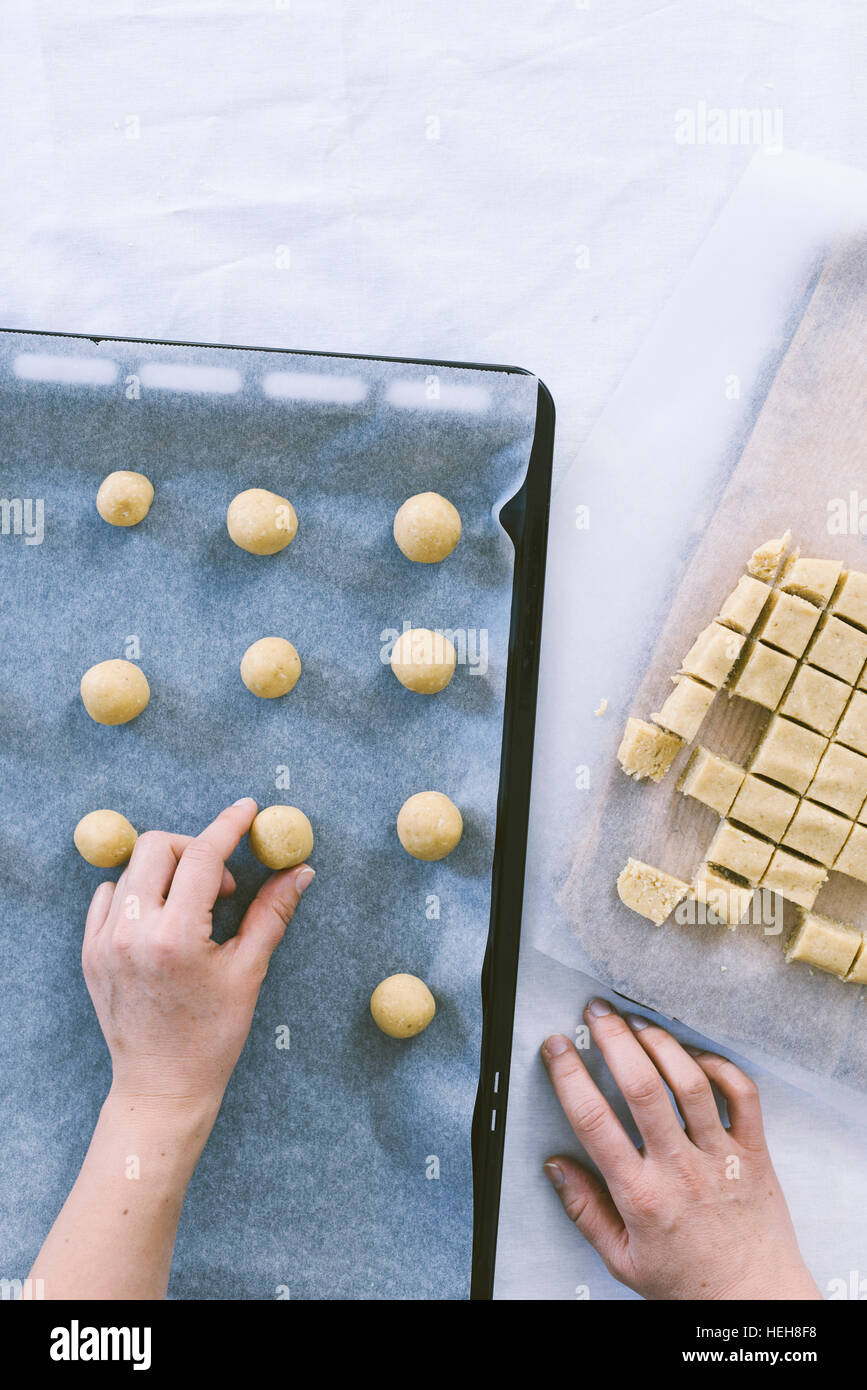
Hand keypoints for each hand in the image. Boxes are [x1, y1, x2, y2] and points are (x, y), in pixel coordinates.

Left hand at [82, 797, 313, 1111]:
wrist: (161, 1086)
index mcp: (176, 936)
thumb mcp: (249, 972)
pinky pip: (106, 897)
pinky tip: (162, 919)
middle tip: (223, 883)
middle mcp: (132, 932)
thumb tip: (300, 870)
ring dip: (166, 871)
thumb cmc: (212, 1037)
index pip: (203, 855)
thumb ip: (273, 913)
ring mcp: (104, 942)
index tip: (247, 809)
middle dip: (195, 848)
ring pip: (131, 869)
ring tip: (195, 906)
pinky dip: (136, 893)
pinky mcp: (90, 952)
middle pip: (158, 847)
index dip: (228, 825)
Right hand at [541, 1000, 820, 1300]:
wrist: (754, 1300)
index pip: (594, 1121)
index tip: (558, 1047)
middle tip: (597, 1012)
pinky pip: (741, 1094)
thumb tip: (555, 1167)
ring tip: (638, 1022)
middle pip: (641, 1086)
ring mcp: (720, 1156)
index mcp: (640, 1195)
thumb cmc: (688, 1281)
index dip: (569, 1075)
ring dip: (660, 1042)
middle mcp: (679, 1168)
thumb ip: (585, 1211)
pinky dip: (719, 1065)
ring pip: (689, 1081)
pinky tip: (695, 1055)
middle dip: (614, 1039)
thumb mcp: (621, 1259)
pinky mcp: (754, 1152)